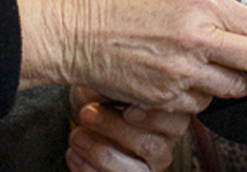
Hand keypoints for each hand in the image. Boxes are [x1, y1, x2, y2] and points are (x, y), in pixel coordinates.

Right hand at [15, 0, 246, 112]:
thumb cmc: (117, 4)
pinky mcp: (165, 98)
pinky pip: (199, 105)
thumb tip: (240, 28)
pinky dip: (198, 97)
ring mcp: (182, 72)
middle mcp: (197, 38)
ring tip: (212, 72)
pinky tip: (180, 81)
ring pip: (231, 90)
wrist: (75, 30)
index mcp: (201, 3)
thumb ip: (210, 10)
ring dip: (230, 84)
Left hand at [66, 87, 189, 171]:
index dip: (152, 117)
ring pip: (132, 171)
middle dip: (115, 130)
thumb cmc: (102, 94)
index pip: (174, 120)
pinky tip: (72, 152)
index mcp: (170, 116)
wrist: (88, 116)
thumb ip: (115, 85)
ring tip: (76, 135)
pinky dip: (87, 168)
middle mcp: (164, 144)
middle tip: (87, 113)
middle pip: (150, 145)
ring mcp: (147, 167)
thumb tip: (109, 91)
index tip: (127, 110)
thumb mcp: (108, 82)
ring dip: (99, 152)